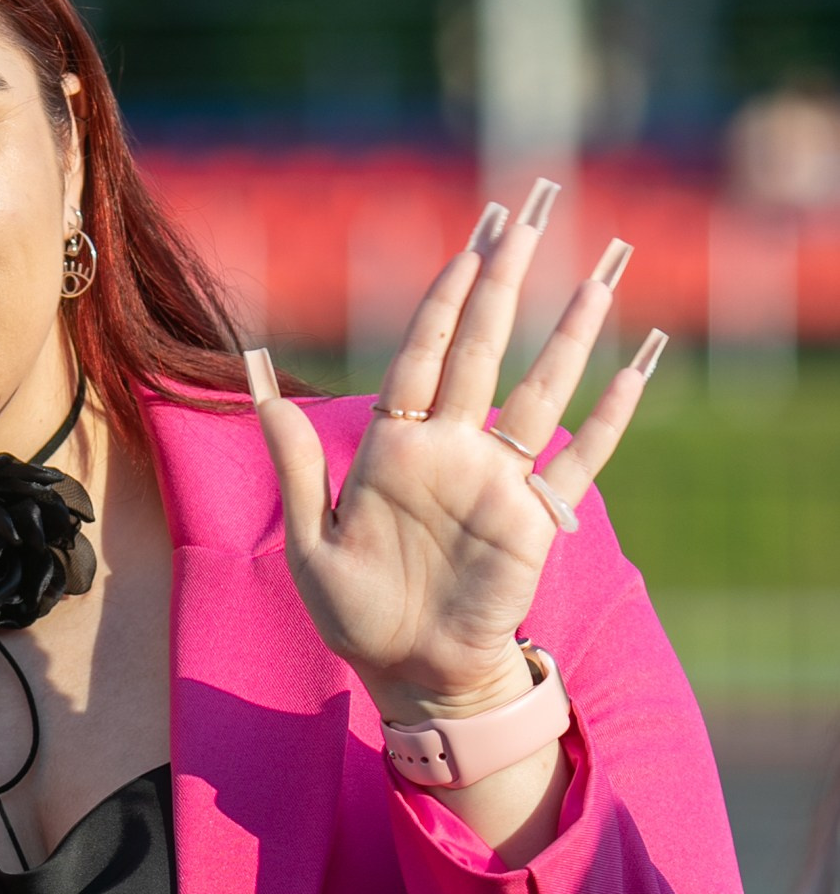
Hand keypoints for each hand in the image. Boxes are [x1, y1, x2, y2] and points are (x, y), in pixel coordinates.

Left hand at [249, 190, 664, 722]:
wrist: (411, 676)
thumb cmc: (358, 616)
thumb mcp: (311, 542)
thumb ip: (296, 462)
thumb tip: (257, 385)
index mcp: (397, 447)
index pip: (423, 353)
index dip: (444, 298)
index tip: (467, 243)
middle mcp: (453, 449)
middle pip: (483, 348)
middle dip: (505, 283)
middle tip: (530, 217)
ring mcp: (500, 480)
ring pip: (542, 388)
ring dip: (570, 333)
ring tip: (600, 271)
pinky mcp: (537, 519)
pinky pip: (581, 459)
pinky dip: (609, 417)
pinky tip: (636, 367)